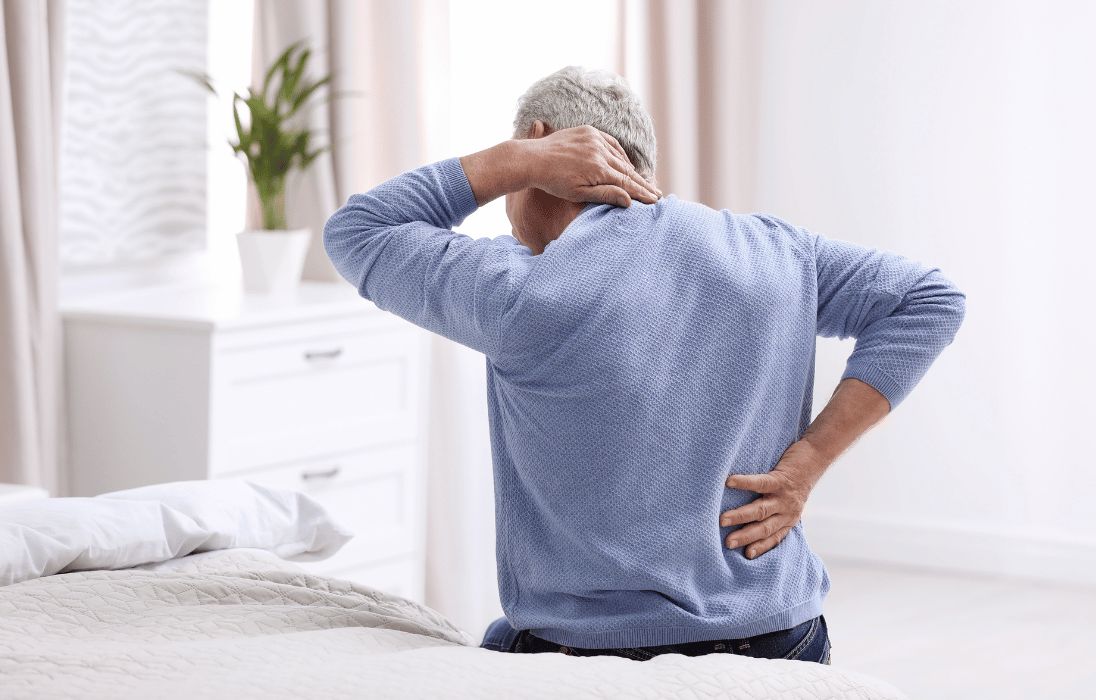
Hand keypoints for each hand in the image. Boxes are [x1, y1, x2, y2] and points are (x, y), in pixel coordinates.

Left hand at [520, 123, 660, 206]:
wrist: (533, 159)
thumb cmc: (553, 182)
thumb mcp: (578, 193)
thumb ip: (605, 195)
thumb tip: (629, 200)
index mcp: (599, 169)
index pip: (627, 183)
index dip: (641, 192)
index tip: (654, 200)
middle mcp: (600, 152)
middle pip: (627, 170)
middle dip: (642, 183)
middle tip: (656, 193)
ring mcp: (595, 139)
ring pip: (620, 156)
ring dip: (631, 169)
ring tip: (642, 181)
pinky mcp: (588, 132)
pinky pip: (610, 143)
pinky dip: (619, 153)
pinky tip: (624, 162)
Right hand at [721, 440, 827, 559]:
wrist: (817, 457)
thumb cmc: (798, 479)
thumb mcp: (791, 500)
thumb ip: (776, 510)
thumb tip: (749, 519)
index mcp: (788, 518)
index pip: (774, 537)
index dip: (760, 547)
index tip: (746, 555)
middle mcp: (788, 511)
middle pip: (764, 528)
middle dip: (745, 536)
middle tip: (727, 543)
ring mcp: (784, 496)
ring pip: (761, 510)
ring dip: (741, 516)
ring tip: (722, 520)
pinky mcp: (781, 479)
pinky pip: (761, 483)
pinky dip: (744, 483)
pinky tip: (729, 482)